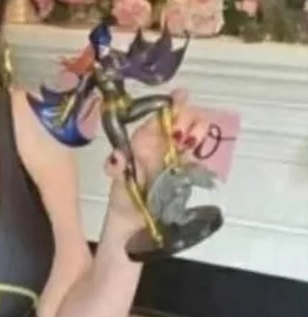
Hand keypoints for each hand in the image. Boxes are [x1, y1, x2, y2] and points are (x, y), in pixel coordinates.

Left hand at [103, 88, 209, 225]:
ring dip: (197, 131)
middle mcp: (162, 141)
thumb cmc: (123, 194)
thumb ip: (115, 167)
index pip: (160, 112)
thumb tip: (117, 157)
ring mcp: (177, 153)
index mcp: (143, 138)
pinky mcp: (188, 168)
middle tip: (180, 134)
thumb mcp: (116, 180)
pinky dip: (201, 151)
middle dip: (185, 118)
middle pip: (183, 116)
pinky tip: (194, 156)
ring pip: (195, 130)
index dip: (172, 102)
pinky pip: (200, 153)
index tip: (181, 96)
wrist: (134, 219)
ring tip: (189, 143)